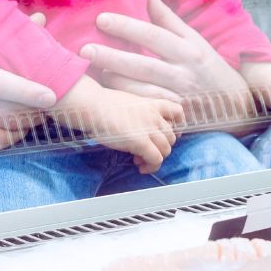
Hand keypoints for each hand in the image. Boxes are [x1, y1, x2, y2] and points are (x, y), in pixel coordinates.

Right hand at [52, 76, 185, 173]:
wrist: (93, 105)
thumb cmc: (103, 104)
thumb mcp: (129, 103)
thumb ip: (140, 114)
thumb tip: (140, 130)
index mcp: (152, 104)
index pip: (177, 112)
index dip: (176, 125)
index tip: (166, 134)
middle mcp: (155, 116)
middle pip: (172, 136)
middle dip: (161, 146)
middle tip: (144, 151)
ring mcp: (150, 129)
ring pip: (166, 149)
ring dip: (156, 157)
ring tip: (139, 160)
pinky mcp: (141, 142)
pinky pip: (156, 159)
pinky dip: (151, 166)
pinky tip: (140, 167)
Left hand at [80, 0, 251, 123]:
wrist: (238, 106)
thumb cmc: (209, 67)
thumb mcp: (195, 40)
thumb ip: (168, 19)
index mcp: (189, 47)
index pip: (155, 34)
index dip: (127, 27)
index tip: (101, 19)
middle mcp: (185, 70)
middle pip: (145, 63)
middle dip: (113, 56)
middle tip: (86, 49)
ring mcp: (181, 94)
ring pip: (145, 88)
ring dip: (118, 80)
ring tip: (94, 70)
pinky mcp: (178, 114)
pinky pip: (150, 107)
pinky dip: (130, 101)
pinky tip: (112, 94)